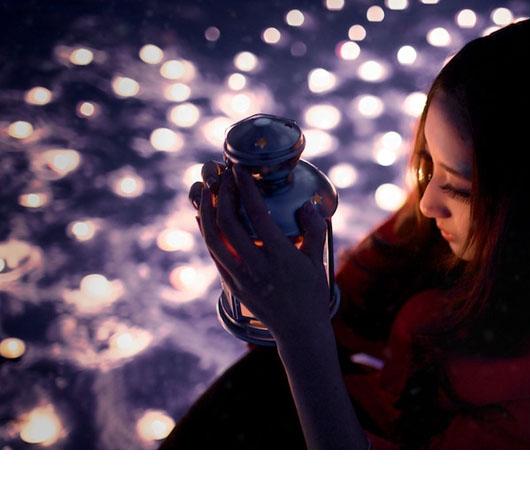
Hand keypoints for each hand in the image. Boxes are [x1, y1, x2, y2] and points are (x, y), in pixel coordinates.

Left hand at [189, 161, 330, 343]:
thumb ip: (313, 231)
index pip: (257, 216)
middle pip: (228, 224)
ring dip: (207, 210)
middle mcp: (256, 266)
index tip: (239, 170)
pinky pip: (213, 253)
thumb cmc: (312, 294)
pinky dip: (206, 231)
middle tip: (221, 175)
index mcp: (280, 257)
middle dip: (222, 195)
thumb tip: (307, 205)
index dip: (246, 190)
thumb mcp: (318, 261)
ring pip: (213, 238)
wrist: (298, 331)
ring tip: (207, 189)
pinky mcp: (232, 284)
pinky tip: (204, 215)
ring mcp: (240, 277)